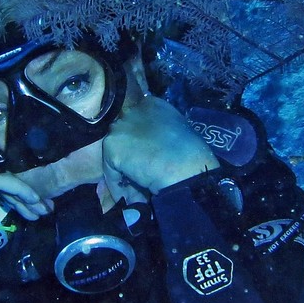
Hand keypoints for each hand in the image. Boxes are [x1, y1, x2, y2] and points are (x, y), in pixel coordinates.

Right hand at [0, 143, 54, 242]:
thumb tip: (10, 189)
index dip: (18, 176)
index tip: (35, 194)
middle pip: (4, 165)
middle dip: (27, 188)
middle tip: (44, 205)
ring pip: (6, 174)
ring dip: (28, 194)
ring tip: (42, 210)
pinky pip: (1, 182)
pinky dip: (20, 191)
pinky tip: (32, 202)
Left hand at [102, 92, 217, 200]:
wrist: (187, 168)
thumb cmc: (192, 156)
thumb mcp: (177, 134)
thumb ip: (159, 134)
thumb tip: (149, 150)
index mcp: (152, 105)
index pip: (136, 121)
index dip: (138, 143)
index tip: (145, 160)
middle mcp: (133, 111)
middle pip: (122, 136)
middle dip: (129, 157)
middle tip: (139, 178)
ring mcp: (121, 127)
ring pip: (116, 154)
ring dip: (125, 174)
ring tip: (137, 193)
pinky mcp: (112, 146)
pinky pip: (111, 171)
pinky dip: (119, 187)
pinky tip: (132, 197)